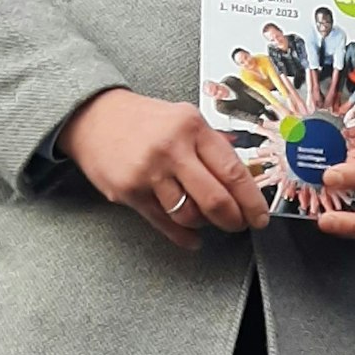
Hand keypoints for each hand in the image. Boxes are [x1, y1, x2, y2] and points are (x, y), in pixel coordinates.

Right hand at [57, 88, 269, 249]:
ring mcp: (148, 172)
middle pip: (215, 199)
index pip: (233, 171)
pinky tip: (192, 237)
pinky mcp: (129, 192)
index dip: (251, 200)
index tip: (260, 215)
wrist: (94, 117)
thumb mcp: (185, 118)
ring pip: (189, 215)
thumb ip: (213, 144)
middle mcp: (172, 149)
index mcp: (193, 127)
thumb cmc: (144, 120)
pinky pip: (164, 223)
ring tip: (208, 221)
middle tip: (239, 225)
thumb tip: (244, 176)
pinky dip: (183, 236)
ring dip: (205, 225)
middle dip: (233, 220)